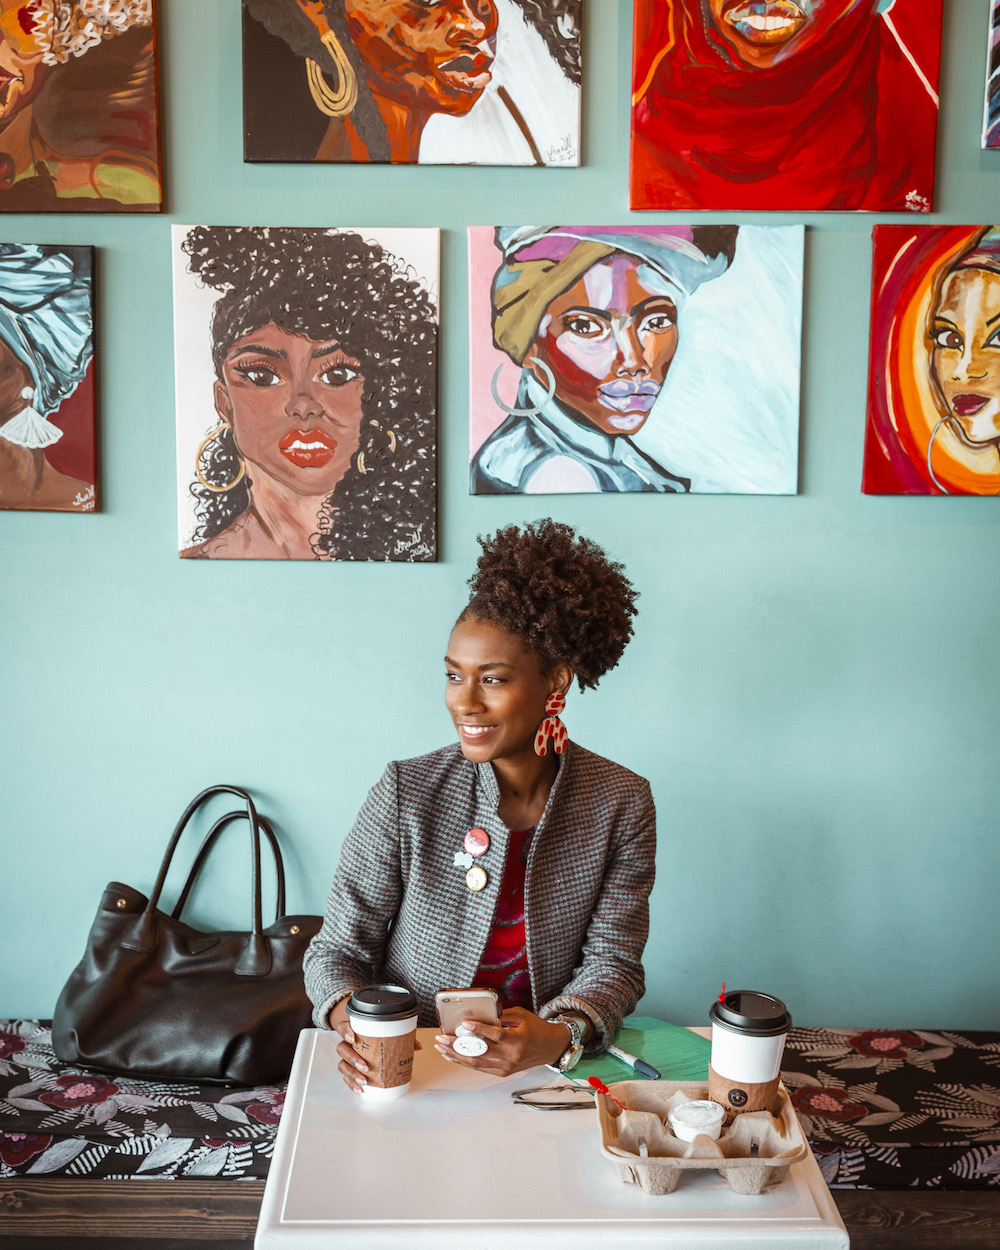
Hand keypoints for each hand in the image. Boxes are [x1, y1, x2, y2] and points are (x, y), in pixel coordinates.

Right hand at [329, 1000, 421, 1092]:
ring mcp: (347, 1056)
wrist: (363, 1037)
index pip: (343, 1027)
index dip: (346, 1032)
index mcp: (354, 1029)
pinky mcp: (348, 1068)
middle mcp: (347, 1043)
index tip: (353, 1037)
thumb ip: (401, 1035)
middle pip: (342, 1048)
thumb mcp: (388, 1031)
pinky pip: (345, 1077)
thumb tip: (417, 1046)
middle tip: (364, 1065)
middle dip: (352, 1058)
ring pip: (342, 1064)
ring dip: (352, 1073)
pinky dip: (352, 1084)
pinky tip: (360, 1089)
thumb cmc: (375, 1033)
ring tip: (364, 1080)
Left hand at [434, 1006, 569, 1077]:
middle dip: (457, 1046)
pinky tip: (453, 1056)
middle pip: (480, 1052)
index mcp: (517, 1040)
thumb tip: (481, 1013)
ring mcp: (506, 1067)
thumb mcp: (522, 1015)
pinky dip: (465, 1062)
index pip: (495, 1035)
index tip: (464, 1024)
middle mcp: (511, 1056)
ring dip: (457, 1056)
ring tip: (441, 1048)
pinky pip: (480, 1068)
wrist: (550, 1048)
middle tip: (442, 1038)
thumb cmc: (536, 1029)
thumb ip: (501, 1015)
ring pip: (477, 1063)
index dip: (479, 1030)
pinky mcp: (502, 1072)